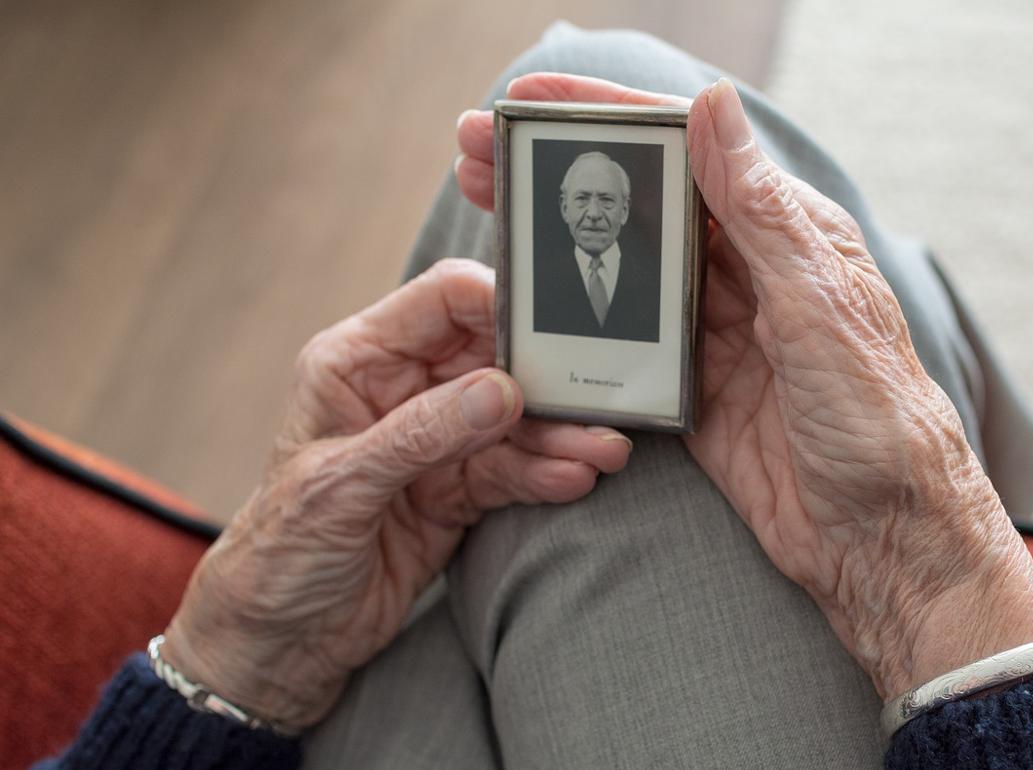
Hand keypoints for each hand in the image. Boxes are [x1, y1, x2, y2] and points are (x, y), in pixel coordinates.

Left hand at [162, 259, 631, 728]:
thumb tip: (501, 392)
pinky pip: (512, 469)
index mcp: (358, 362)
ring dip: (559, 434)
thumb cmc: (280, 551)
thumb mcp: (340, 486)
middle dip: (547, 379)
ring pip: (513, 420)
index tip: (552, 325)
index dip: (499, 303)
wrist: (284, 640)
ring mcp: (435, 441)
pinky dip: (545, 473)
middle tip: (598, 397)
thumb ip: (421, 434)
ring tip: (604, 451)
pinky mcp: (459, 488)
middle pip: (493, 359)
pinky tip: (575, 478)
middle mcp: (402, 391)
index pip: (442, 303)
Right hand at [457, 77, 1032, 699]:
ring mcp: (716, 334)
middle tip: (481, 151)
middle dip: (563, 173)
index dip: (609, 117)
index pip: (689, 152)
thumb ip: (762, 211)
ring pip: (627, 270)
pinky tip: (527, 312)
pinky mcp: (692, 391)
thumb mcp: (818, 305)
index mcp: (787, 233)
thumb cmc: (879, 419)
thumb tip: (711, 106)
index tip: (532, 100)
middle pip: (642, 206)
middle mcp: (749, 274)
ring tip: (487, 214)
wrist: (883, 538)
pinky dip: (577, 326)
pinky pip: (623, 347)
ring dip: (561, 241)